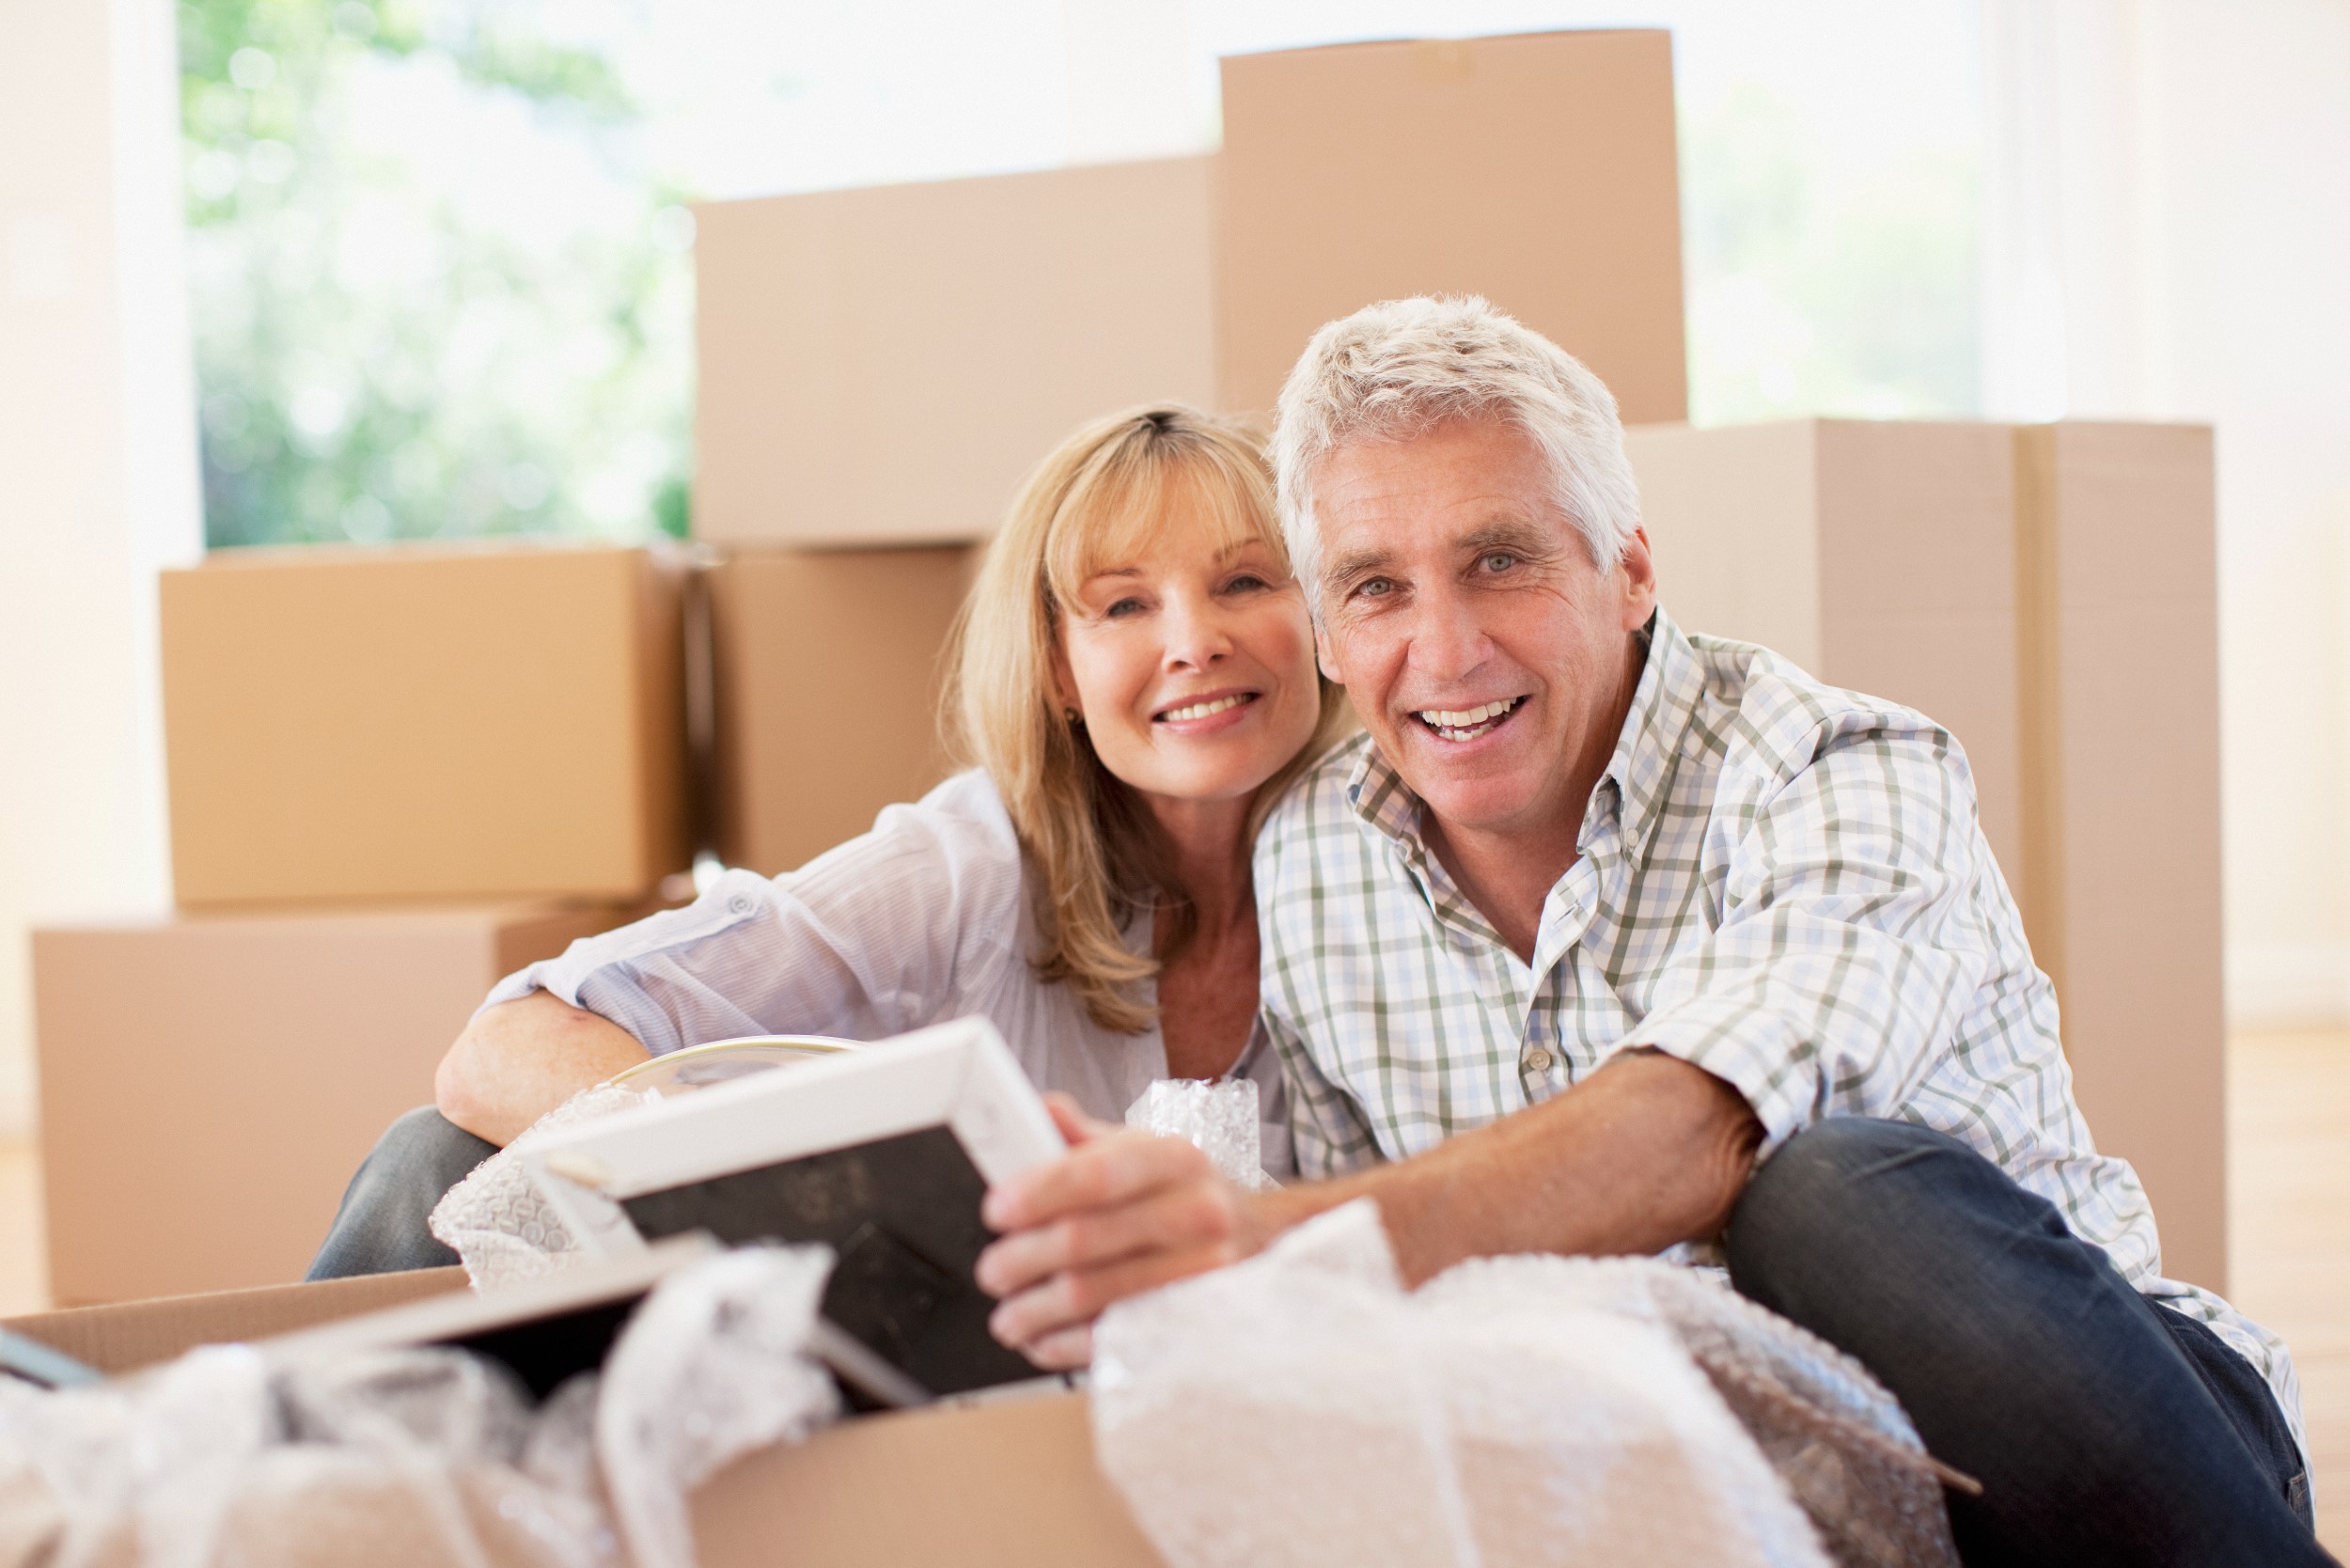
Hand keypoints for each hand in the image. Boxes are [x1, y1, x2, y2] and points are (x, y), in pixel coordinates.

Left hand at [976, 1095, 1263, 1369]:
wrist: (1259, 1239)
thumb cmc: (1186, 1195)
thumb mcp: (1146, 1152)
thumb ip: (1087, 1139)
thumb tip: (1040, 1110)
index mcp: (1177, 1158)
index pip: (1100, 1172)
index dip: (1039, 1192)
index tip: (997, 1209)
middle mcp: (1197, 1212)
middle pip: (1086, 1238)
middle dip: (1022, 1259)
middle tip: (992, 1270)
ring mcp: (1201, 1272)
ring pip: (1094, 1294)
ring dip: (1034, 1310)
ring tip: (1007, 1315)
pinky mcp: (1194, 1321)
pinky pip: (1114, 1339)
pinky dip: (1064, 1345)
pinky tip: (1043, 1338)